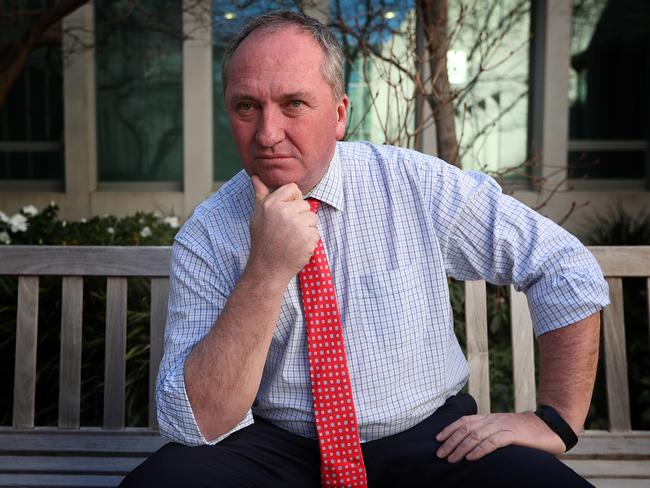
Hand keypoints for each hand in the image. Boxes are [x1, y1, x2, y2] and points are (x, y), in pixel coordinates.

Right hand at [248, 175, 318, 283]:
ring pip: (312, 218)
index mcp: (271, 203)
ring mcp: (297, 225)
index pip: (293, 188)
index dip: (292, 200)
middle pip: (304, 204)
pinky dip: (309, 240)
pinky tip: (297, 246)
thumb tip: (256, 176)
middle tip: (286, 231)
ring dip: (306, 228)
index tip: (285, 214)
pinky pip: (316, 232)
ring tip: (292, 239)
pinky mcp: (308, 237)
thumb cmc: (262, 241)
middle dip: (299, 216)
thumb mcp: (257, 215)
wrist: (267, 269)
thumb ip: (260, 194)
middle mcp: (284, 211)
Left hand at [435, 412, 565, 462]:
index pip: (464, 421)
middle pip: (466, 428)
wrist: (551, 426)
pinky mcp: (513, 435)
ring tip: (451, 459)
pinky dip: (480, 450)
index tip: (438, 439)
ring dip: (461, 447)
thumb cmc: (527, 432)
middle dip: (450, 441)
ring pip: (476, 435)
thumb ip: (491, 434)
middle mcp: (493, 420)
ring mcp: (502, 426)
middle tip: (440, 454)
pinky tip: (471, 457)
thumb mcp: (505, 430)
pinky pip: (493, 442)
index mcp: (490, 418)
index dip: (449, 429)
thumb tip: (474, 445)